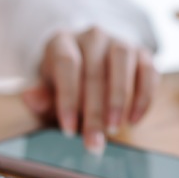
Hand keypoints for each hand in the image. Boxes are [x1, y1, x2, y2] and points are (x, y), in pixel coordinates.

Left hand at [22, 27, 158, 153]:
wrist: (87, 58)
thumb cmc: (64, 79)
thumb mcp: (47, 87)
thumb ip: (41, 95)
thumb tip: (30, 98)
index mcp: (62, 41)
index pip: (66, 64)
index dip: (68, 98)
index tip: (69, 131)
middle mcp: (92, 35)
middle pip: (94, 70)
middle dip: (94, 111)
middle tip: (93, 142)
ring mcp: (119, 41)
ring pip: (122, 63)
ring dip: (119, 99)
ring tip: (114, 128)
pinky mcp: (142, 53)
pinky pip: (148, 72)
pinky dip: (143, 97)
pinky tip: (134, 120)